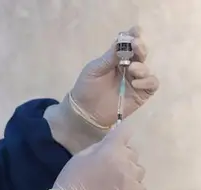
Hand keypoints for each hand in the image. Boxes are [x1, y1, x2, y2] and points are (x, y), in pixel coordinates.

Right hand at [35, 121, 145, 189]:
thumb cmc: (71, 180)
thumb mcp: (80, 157)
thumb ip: (98, 148)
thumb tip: (109, 144)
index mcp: (111, 149)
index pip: (125, 131)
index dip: (121, 134)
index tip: (117, 139)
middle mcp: (126, 161)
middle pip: (132, 152)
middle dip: (122, 156)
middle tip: (109, 167)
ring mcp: (132, 178)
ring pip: (138, 169)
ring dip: (129, 172)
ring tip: (116, 181)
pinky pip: (141, 186)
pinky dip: (133, 187)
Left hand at [43, 26, 159, 155]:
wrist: (85, 111)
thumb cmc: (87, 88)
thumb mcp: (94, 70)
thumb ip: (109, 57)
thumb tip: (122, 42)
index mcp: (116, 59)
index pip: (128, 45)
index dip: (133, 36)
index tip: (136, 30)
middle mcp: (129, 67)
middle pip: (141, 54)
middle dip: (140, 48)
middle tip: (136, 45)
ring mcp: (136, 80)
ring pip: (147, 68)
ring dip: (142, 67)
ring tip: (131, 69)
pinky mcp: (141, 94)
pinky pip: (152, 84)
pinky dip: (147, 81)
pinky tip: (136, 83)